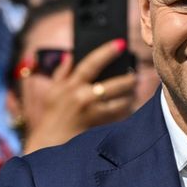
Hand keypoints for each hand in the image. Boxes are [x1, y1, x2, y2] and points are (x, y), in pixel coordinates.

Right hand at [22, 39, 136, 152]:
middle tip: (135, 75)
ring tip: (133, 91)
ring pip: (121, 102)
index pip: (91, 63)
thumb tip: (70, 55)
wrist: (51, 143)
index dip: (106, 52)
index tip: (121, 43)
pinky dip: (125, 110)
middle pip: (113, 85)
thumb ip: (61, 72)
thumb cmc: (52, 115)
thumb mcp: (52, 91)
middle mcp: (82, 97)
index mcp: (70, 85)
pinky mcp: (99, 126)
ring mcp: (92, 113)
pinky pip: (119, 116)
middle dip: (128, 79)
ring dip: (130, 95)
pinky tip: (128, 105)